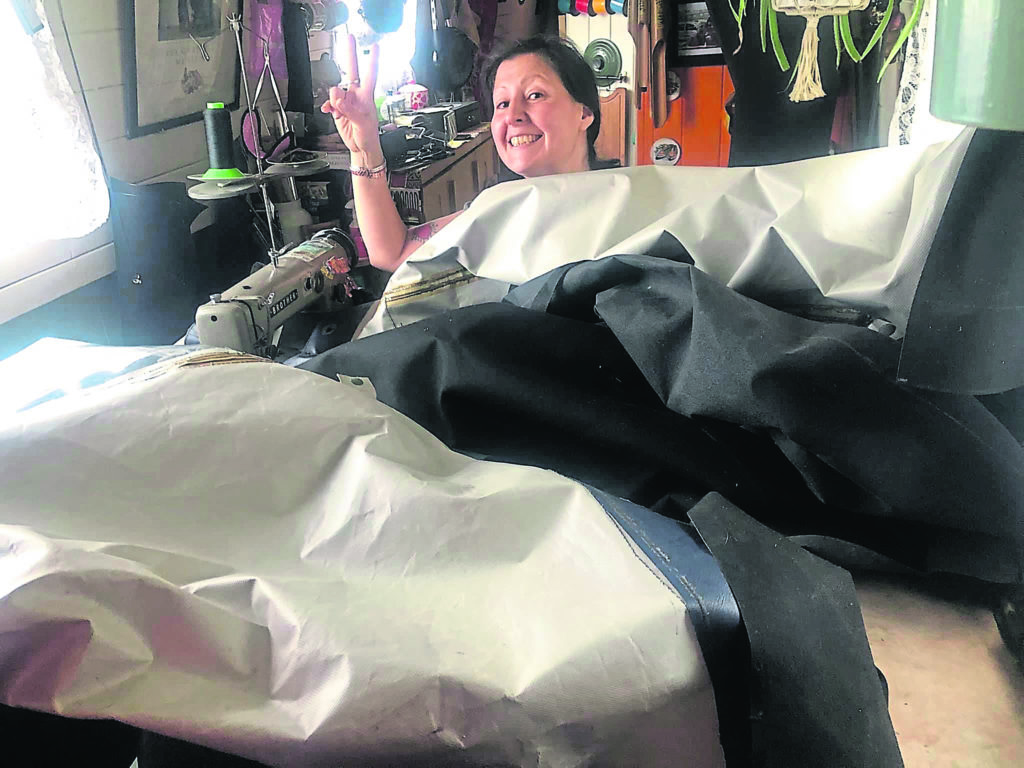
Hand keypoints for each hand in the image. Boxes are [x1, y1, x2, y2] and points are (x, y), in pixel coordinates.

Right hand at [320, 35, 380, 161]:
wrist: (361, 148)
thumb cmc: (368, 136)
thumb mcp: (363, 124)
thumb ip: (350, 110)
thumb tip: (339, 99)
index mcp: (367, 97)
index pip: (370, 74)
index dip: (372, 60)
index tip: (374, 46)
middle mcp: (356, 95)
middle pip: (352, 71)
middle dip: (350, 54)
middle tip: (350, 38)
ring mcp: (346, 101)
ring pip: (335, 90)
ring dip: (335, 100)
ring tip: (341, 112)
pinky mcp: (338, 109)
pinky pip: (329, 102)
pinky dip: (328, 106)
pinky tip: (331, 112)